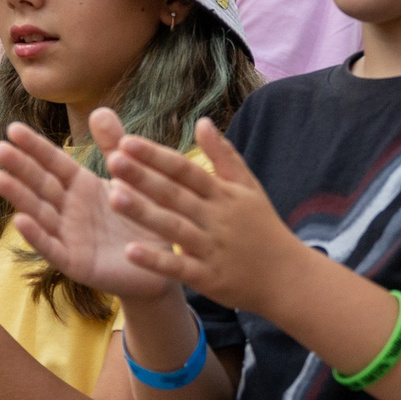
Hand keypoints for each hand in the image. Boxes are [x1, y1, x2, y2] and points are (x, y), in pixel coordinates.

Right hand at [0, 120, 178, 301]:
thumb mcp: (130, 178)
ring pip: (40, 213)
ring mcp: (70, 237)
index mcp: (81, 186)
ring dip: (19, 197)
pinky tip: (19, 220)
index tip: (13, 128)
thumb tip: (99, 109)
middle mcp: (70, 210)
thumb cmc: (142, 218)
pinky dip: (37, 236)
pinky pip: (53, 248)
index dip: (35, 147)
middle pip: (41, 184)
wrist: (163, 263)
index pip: (54, 163)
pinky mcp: (76, 263)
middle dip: (20, 167)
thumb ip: (114, 146)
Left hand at [98, 113, 309, 311]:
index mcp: (223, 193)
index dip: (157, 156)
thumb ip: (223, 155)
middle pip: (175, 194)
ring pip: (174, 228)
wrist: (288, 276)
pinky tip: (130, 251)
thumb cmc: (263, 227)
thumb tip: (202, 121)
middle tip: (112, 159)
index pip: (185, 169)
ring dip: (144, 213)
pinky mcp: (209, 278)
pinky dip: (156, 261)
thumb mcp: (249, 187)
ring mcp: (212, 248)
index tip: (127, 141)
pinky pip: (179, 268)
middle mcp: (216, 217)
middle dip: (143, 177)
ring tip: (113, 197)